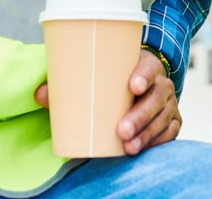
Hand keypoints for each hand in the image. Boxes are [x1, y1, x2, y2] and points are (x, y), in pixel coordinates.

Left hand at [34, 49, 179, 155]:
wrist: (141, 83)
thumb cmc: (115, 79)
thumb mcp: (99, 74)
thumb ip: (69, 84)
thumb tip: (39, 93)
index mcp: (145, 64)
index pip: (150, 65)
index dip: (144, 74)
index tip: (132, 86)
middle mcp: (161, 82)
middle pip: (157, 96)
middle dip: (141, 114)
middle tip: (121, 130)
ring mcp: (168, 102)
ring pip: (164, 117)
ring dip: (147, 133)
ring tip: (128, 146)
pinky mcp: (171, 120)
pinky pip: (170, 131)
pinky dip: (158, 141)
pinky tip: (143, 148)